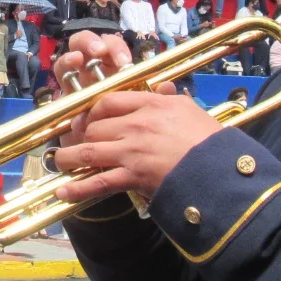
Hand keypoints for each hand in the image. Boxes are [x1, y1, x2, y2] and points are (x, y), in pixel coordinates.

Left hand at [53, 88, 221, 203]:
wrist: (220, 169)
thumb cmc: (210, 140)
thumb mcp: (189, 109)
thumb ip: (170, 99)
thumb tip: (164, 89)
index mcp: (150, 104)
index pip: (109, 100)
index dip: (93, 109)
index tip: (89, 117)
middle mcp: (136, 124)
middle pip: (95, 125)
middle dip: (81, 134)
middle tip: (75, 141)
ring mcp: (132, 150)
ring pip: (88, 150)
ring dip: (69, 157)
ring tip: (60, 162)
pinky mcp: (133, 176)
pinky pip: (98, 181)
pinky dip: (77, 188)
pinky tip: (63, 191)